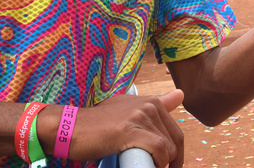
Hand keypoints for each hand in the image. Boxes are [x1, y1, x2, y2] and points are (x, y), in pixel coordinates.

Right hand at [61, 90, 184, 167]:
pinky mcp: (131, 130)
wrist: (72, 127)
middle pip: (175, 140)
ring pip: (168, 147)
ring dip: (162, 163)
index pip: (176, 131)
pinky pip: (158, 149)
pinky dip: (157, 162)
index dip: (176, 152)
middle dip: (171, 160)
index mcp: (151, 101)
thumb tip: (180, 94)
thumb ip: (156, 104)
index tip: (170, 164)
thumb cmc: (99, 124)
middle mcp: (148, 105)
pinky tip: (148, 165)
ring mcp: (140, 116)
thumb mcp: (128, 108)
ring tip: (148, 165)